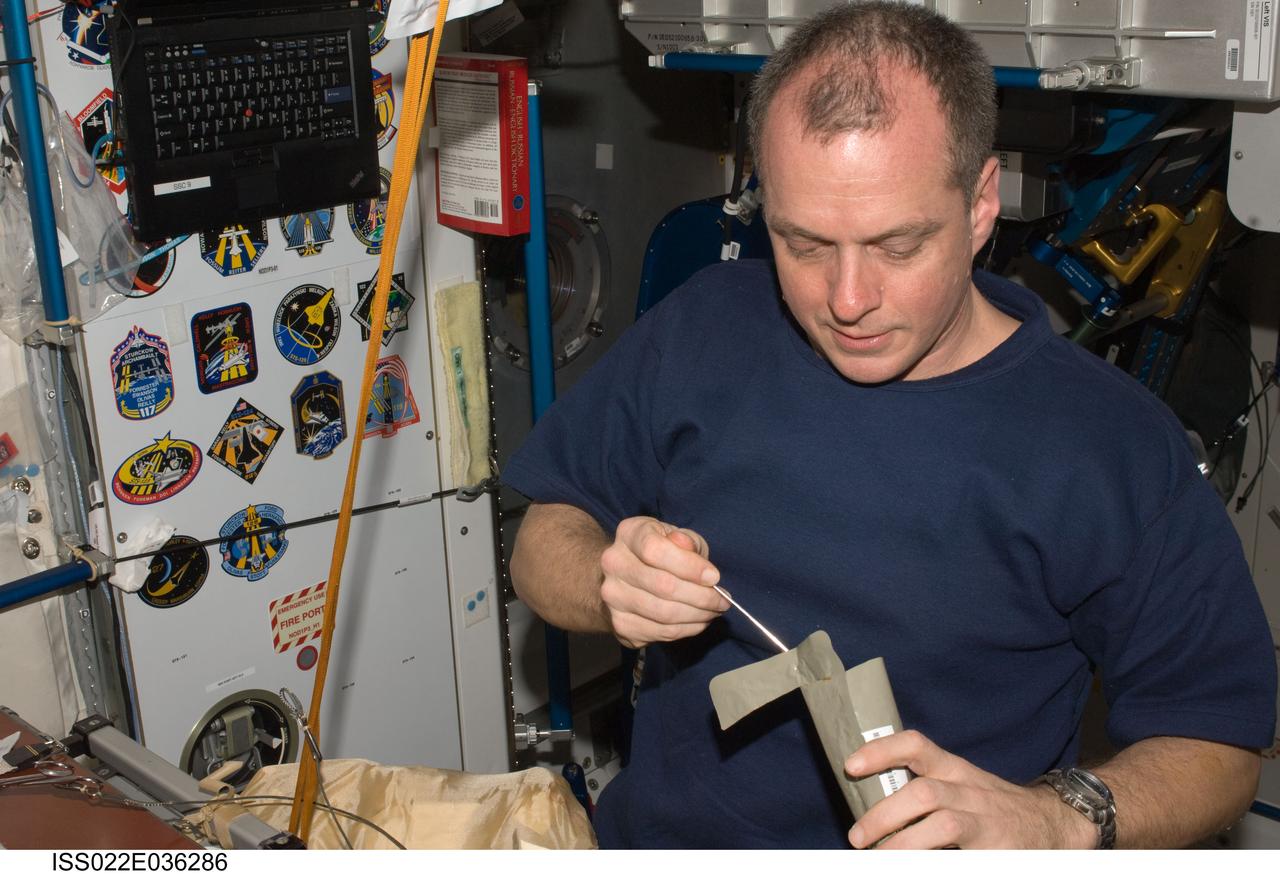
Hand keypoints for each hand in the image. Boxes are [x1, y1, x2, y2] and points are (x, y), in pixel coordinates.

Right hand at [599, 516, 727, 647]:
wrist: (627, 576)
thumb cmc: (661, 552)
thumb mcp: (678, 536)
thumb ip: (686, 541)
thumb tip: (688, 547)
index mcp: (628, 534)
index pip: (655, 550)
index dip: (689, 566)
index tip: (714, 577)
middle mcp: (614, 564)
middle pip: (663, 586)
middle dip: (702, 597)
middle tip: (723, 601)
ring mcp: (613, 597)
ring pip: (664, 614)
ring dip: (698, 616)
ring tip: (714, 611)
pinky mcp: (620, 624)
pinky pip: (661, 632)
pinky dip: (687, 630)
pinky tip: (698, 621)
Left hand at [844, 730, 1096, 848]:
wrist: (1056, 823)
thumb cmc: (993, 805)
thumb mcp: (961, 784)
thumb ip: (925, 786)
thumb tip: (871, 805)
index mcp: (955, 769)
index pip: (916, 745)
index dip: (881, 751)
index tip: (850, 765)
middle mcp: (969, 791)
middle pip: (922, 793)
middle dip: (883, 815)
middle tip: (857, 837)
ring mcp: (986, 822)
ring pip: (942, 825)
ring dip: (904, 844)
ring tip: (879, 859)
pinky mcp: (998, 851)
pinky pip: (962, 857)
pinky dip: (933, 863)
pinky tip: (917, 867)